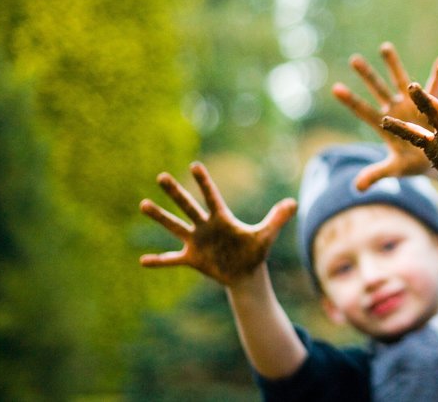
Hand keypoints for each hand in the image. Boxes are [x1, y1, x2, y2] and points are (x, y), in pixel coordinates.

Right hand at [139, 162, 296, 285]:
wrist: (245, 273)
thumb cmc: (255, 251)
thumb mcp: (267, 235)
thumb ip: (278, 219)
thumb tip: (294, 203)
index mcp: (222, 218)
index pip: (212, 197)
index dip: (204, 183)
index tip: (195, 166)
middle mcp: (205, 226)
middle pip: (188, 206)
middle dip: (175, 193)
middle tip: (161, 176)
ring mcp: (196, 241)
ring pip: (175, 227)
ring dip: (160, 217)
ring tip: (143, 204)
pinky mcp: (191, 258)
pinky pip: (172, 259)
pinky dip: (159, 261)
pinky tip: (143, 261)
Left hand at [332, 42, 437, 189]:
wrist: (434, 160)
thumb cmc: (411, 164)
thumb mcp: (395, 169)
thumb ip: (376, 174)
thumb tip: (356, 187)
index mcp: (386, 125)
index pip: (364, 111)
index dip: (351, 101)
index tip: (335, 89)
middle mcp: (396, 110)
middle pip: (378, 90)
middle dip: (366, 75)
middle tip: (353, 60)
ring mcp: (411, 105)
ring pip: (400, 82)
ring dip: (393, 65)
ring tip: (384, 47)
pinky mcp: (429, 105)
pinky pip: (433, 88)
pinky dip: (436, 76)